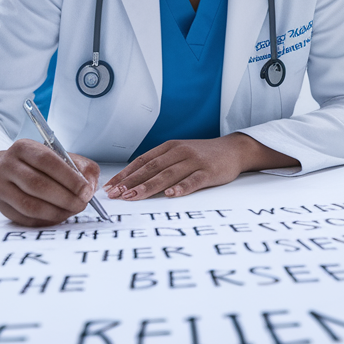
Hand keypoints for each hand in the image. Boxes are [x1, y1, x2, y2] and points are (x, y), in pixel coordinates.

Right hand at [0, 139, 99, 226]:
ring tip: (72, 211)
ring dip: (57, 212)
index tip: (86, 190)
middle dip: (65, 198)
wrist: (9, 171)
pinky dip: (47, 220)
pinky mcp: (2, 206)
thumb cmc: (40, 165)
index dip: (69, 178)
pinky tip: (59, 216)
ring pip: (30, 206)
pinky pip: (26, 219)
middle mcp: (7, 165)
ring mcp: (1, 187)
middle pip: (37, 185)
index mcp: (23, 147)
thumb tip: (90, 186)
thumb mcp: (61, 157)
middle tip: (82, 204)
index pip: (47, 161)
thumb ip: (82, 167)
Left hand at [105, 133, 261, 200]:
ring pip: (167, 175)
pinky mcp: (208, 172)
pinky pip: (193, 181)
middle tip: (117, 194)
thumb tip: (133, 180)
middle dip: (131, 182)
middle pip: (151, 168)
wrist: (233, 149)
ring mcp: (194, 161)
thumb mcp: (178, 153)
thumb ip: (160, 164)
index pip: (142, 161)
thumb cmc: (202, 155)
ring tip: (134, 196)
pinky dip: (181, 188)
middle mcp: (179, 152)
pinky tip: (170, 194)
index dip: (125, 174)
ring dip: (149, 187)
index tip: (111, 186)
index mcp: (169, 147)